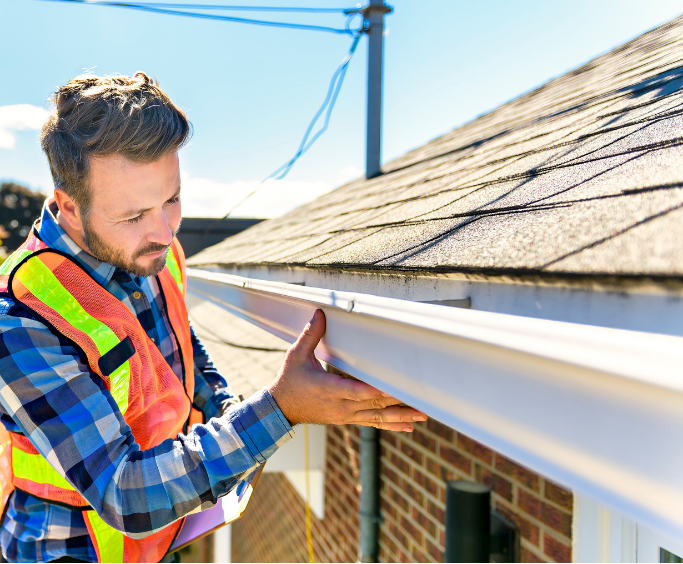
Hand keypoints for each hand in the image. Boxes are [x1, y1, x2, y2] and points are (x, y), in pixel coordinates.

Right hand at [268, 309, 425, 431]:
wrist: (280, 410)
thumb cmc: (289, 381)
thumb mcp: (295, 356)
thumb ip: (310, 335)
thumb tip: (320, 314)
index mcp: (327, 389)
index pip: (355, 391)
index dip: (374, 391)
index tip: (392, 389)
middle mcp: (339, 406)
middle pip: (372, 404)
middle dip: (397, 402)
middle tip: (420, 399)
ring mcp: (345, 415)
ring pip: (376, 417)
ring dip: (400, 416)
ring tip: (421, 415)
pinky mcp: (347, 419)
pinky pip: (372, 423)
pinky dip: (391, 424)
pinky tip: (408, 426)